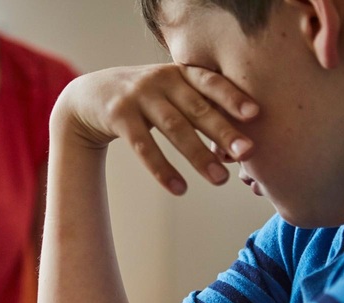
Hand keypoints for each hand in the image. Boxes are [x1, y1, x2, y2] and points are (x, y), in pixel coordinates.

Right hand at [53, 64, 258, 193]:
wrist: (87, 97)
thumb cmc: (141, 100)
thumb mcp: (167, 93)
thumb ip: (197, 108)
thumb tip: (236, 148)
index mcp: (178, 73)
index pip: (209, 82)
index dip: (232, 97)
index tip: (255, 114)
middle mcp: (160, 80)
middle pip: (197, 108)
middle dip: (224, 131)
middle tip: (247, 153)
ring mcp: (138, 96)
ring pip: (174, 128)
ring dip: (198, 155)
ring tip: (219, 180)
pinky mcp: (118, 116)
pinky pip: (143, 146)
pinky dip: (162, 169)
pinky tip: (179, 189)